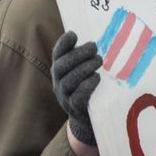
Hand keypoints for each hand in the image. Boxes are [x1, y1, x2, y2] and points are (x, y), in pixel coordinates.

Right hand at [50, 31, 102, 145]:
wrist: (86, 120)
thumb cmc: (87, 89)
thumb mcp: (83, 73)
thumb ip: (85, 58)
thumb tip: (99, 38)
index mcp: (59, 71)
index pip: (57, 54)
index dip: (63, 44)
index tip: (74, 34)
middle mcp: (58, 82)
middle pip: (61, 66)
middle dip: (77, 54)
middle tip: (94, 47)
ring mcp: (65, 97)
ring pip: (69, 80)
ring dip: (84, 68)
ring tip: (99, 60)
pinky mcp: (75, 109)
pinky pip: (77, 96)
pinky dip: (87, 85)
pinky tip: (97, 78)